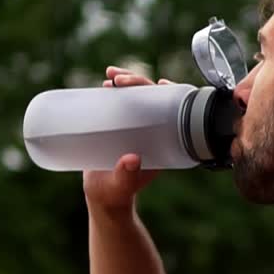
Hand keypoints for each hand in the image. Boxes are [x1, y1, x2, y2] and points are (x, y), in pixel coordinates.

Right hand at [82, 66, 173, 214]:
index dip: (170, 94)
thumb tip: (132, 159)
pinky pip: (120, 101)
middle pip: (152, 98)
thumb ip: (126, 175)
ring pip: (136, 96)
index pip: (171, 111)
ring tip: (111, 76)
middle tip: (120, 80)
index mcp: (162, 142)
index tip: (160, 83)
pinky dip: (115, 89)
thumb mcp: (121, 186)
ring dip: (127, 81)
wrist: (103, 197)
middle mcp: (152, 130)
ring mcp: (135, 125)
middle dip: (140, 83)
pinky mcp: (119, 124)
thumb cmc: (115, 193)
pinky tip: (106, 81)